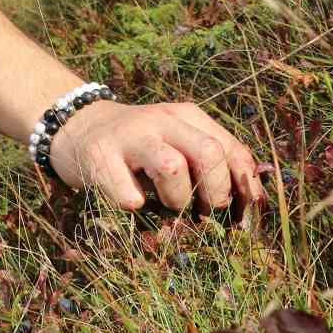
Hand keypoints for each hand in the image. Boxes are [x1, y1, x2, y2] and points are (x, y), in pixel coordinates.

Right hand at [47, 100, 264, 213]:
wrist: (78, 127)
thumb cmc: (139, 148)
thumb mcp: (177, 143)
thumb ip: (212, 163)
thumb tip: (254, 201)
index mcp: (188, 117)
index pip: (231, 149)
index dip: (244, 187)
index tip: (241, 216)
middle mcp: (162, 120)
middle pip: (209, 153)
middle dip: (215, 193)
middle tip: (204, 214)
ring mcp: (129, 137)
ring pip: (172, 167)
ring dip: (176, 199)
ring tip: (165, 206)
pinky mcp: (99, 157)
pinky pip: (126, 191)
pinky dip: (135, 204)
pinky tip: (134, 204)